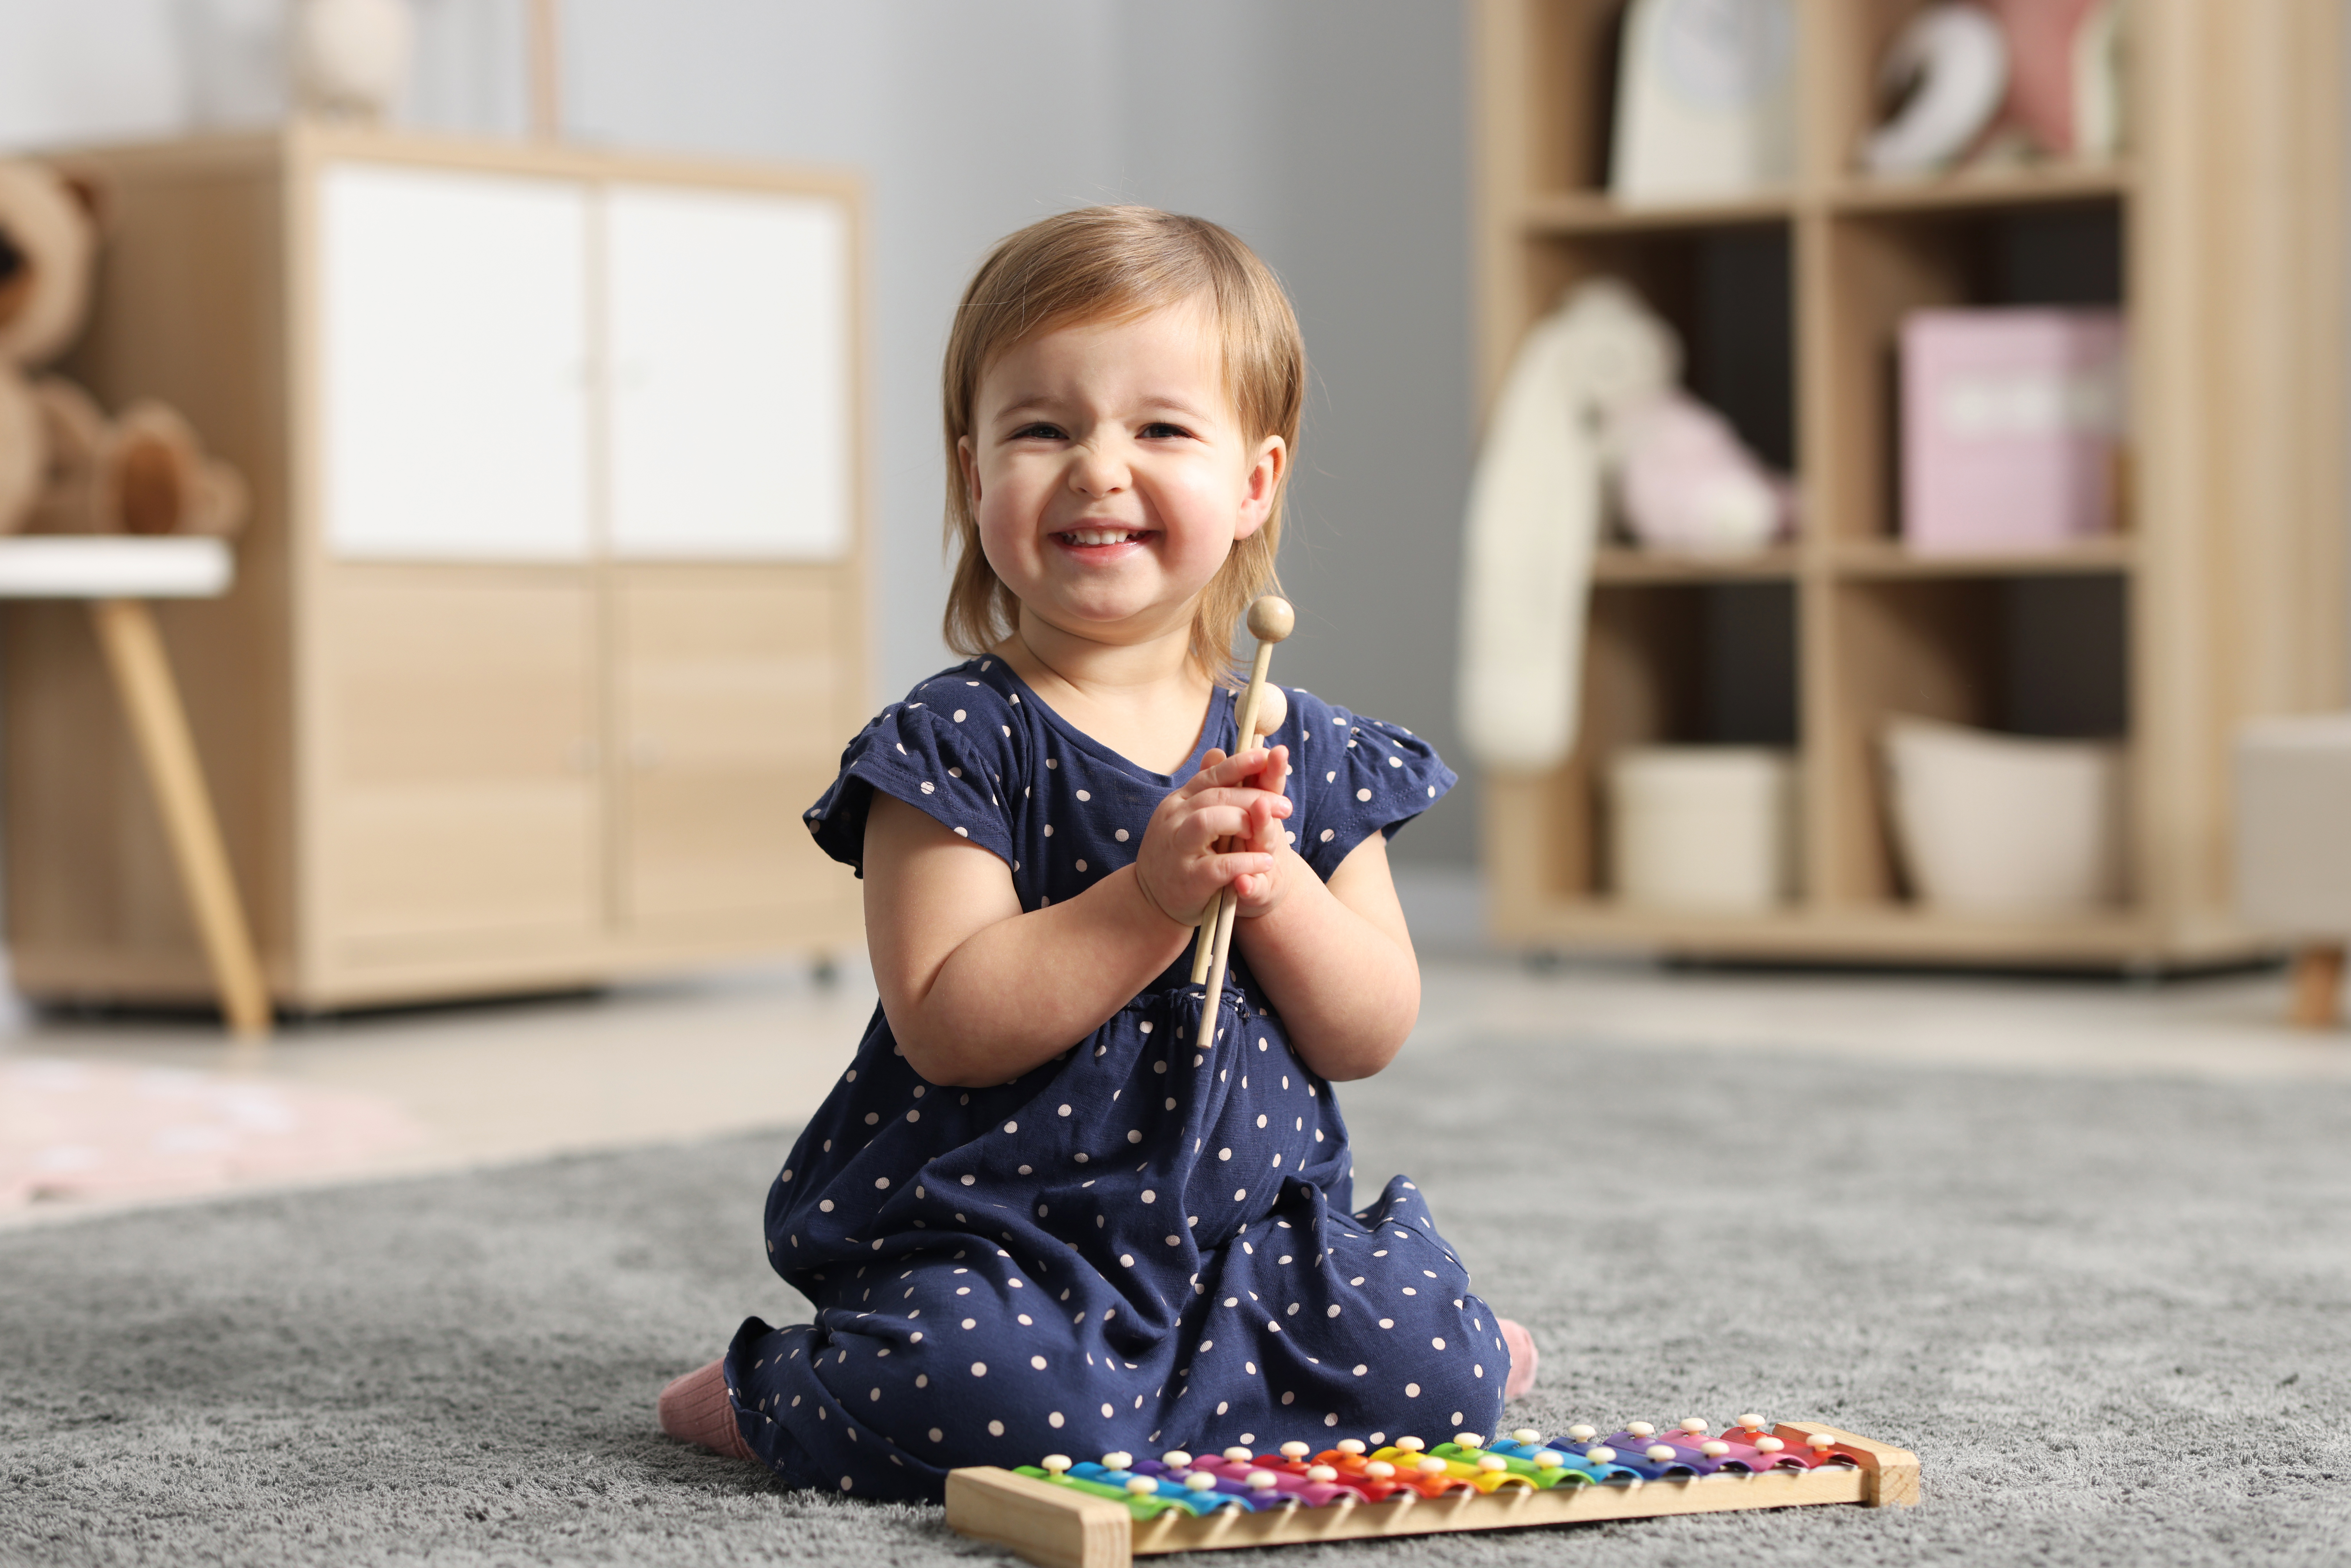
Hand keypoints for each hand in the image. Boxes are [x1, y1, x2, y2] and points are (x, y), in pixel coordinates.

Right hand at [1133, 745, 1292, 927]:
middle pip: (1216, 796)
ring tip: (1270, 833)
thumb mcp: (1188, 817)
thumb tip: (1218, 752)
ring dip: (1243, 822)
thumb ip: (1206, 788)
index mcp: (1179, 801)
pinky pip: (1218, 866)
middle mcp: (1174, 820)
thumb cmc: (1180, 854)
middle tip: (1285, 806)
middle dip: (1254, 797)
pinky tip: (1264, 862)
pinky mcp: (1188, 879)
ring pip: (1208, 821)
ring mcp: (1178, 849)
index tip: (1268, 755)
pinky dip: (1245, 862)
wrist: (1153, 901)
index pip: (1211, 776)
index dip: (1240, 764)